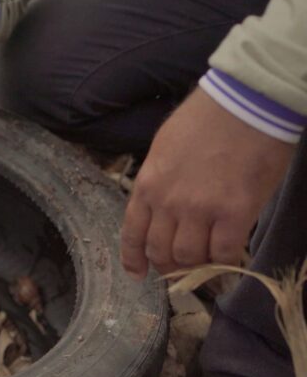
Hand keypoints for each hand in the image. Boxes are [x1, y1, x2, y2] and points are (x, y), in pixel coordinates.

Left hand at [120, 88, 295, 278]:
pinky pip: (223, 253)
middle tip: (181, 268)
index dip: (134, 258)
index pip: (132, 233)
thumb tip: (162, 208)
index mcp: (147, 185)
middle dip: (168, 265)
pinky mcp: (234, 213)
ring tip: (207, 262)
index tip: (138, 273)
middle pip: (160, 251)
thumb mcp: (163, 149)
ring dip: (197, 265)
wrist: (244, 103)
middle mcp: (167, 203)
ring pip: (189, 257)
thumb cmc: (205, 118)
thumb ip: (159, 182)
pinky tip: (229, 259)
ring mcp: (200, 210)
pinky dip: (224, 262)